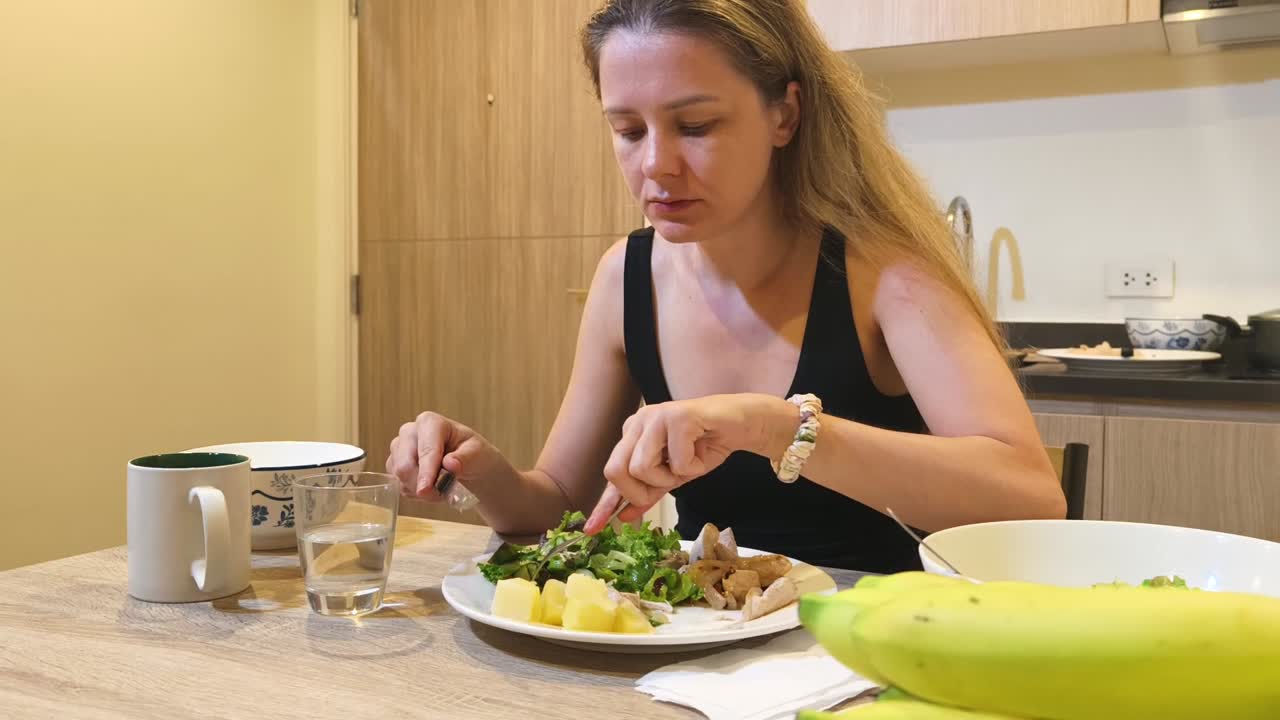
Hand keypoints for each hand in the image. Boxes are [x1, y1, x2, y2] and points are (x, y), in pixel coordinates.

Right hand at [385, 411, 503, 498]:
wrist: (467, 465)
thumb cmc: (473, 454)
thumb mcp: (477, 454)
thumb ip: (465, 458)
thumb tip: (450, 464)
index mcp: (430, 422)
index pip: (425, 449)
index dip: (426, 471)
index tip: (426, 489)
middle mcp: (409, 432)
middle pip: (404, 464)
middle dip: (422, 484)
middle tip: (441, 495)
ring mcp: (399, 449)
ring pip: (400, 477)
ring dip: (421, 491)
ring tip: (442, 490)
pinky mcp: (394, 465)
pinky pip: (399, 485)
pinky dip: (416, 493)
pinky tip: (431, 489)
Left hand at [585, 393, 795, 532]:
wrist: (742, 425)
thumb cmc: (706, 446)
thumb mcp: (674, 476)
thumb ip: (649, 493)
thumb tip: (624, 517)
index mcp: (633, 433)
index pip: (613, 474)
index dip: (603, 504)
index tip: (592, 529)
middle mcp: (638, 421)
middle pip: (617, 471)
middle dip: (642, 490)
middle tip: (669, 483)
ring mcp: (656, 415)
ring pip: (641, 468)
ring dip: (670, 477)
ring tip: (688, 464)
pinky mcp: (678, 416)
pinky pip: (676, 462)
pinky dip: (693, 467)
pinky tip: (702, 452)